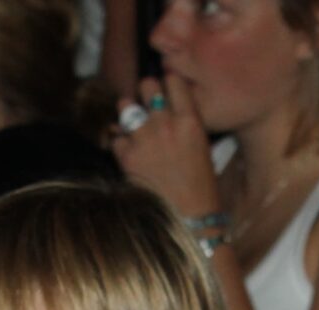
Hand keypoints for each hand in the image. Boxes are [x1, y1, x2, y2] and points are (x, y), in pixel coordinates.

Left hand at [111, 74, 221, 219]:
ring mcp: (144, 138)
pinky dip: (121, 145)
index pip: (173, 79)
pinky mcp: (127, 156)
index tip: (166, 92)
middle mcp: (166, 123)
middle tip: (148, 110)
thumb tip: (166, 109)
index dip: (167, 84)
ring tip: (134, 130)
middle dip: (146, 94)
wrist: (189, 221)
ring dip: (128, 115)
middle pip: (147, 85)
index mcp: (191, 120)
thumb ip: (185, 123)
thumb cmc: (200, 189)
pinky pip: (116, 138)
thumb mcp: (202, 148)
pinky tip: (131, 157)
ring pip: (125, 106)